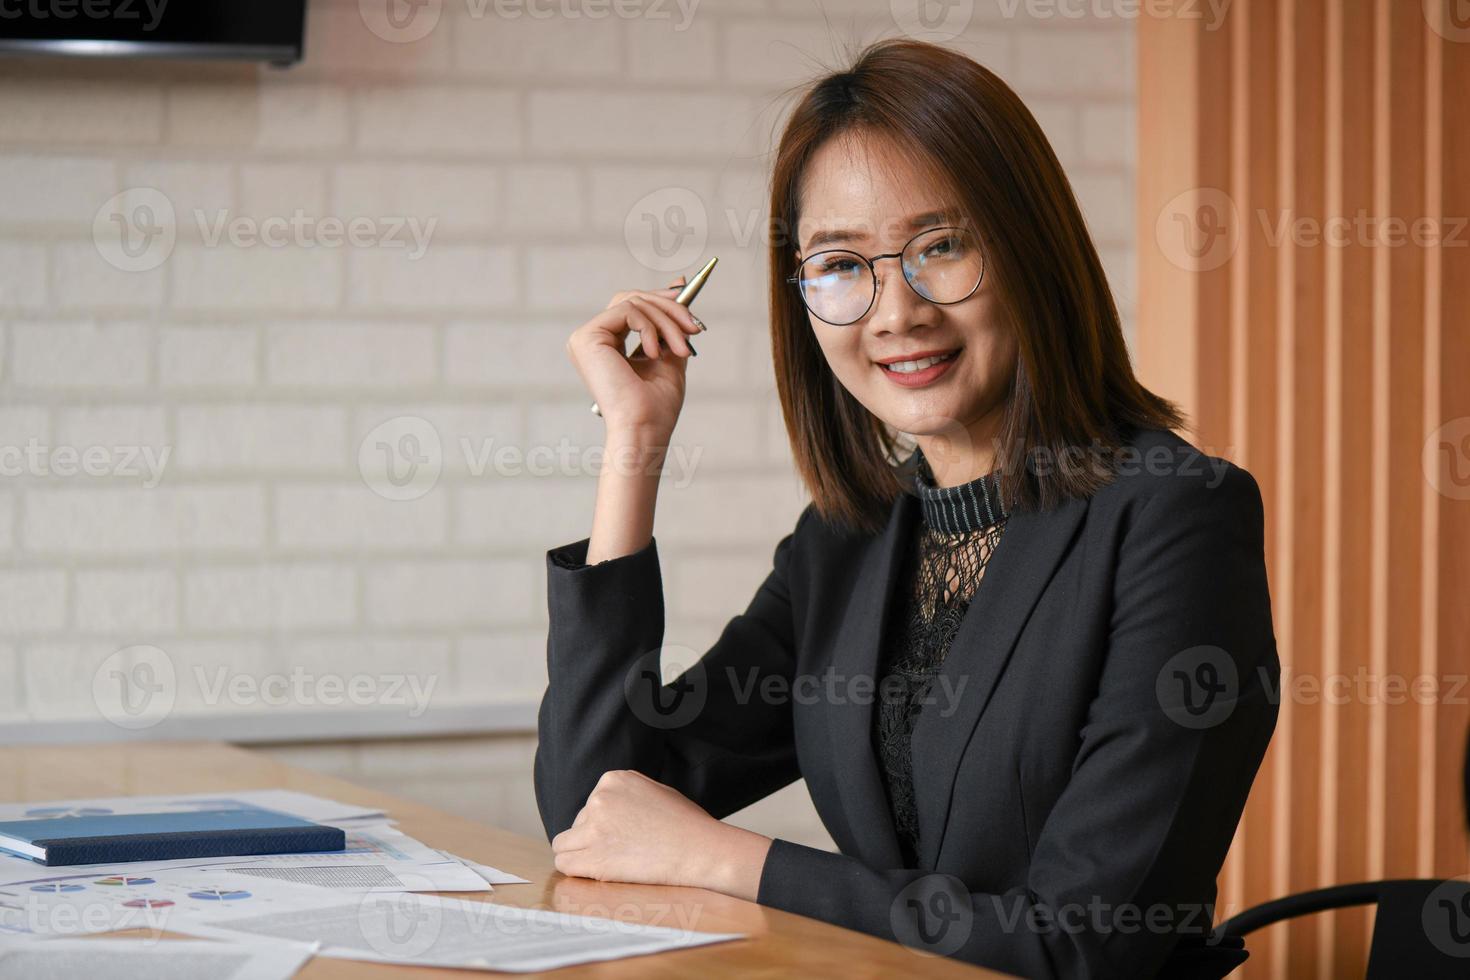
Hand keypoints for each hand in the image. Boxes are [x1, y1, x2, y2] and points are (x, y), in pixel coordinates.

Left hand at [550, 770, 771, 900]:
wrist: (700, 849)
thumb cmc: (685, 823)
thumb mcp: (654, 790)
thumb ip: (626, 794)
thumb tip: (606, 808)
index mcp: (613, 779)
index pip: (591, 803)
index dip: (604, 822)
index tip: (623, 834)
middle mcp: (599, 799)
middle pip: (579, 823)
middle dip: (594, 837)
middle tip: (621, 851)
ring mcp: (594, 828)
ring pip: (564, 844)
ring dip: (579, 853)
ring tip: (605, 863)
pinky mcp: (593, 858)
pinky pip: (564, 863)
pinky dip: (575, 870)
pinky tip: (595, 873)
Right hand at [565, 275, 703, 435]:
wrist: (643, 430)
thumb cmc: (656, 408)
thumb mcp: (670, 358)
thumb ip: (670, 327)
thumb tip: (680, 287)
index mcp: (606, 345)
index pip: (631, 306)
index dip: (659, 295)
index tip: (684, 289)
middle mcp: (592, 339)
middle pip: (633, 298)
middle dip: (670, 308)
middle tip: (694, 327)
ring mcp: (585, 338)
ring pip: (634, 302)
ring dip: (667, 322)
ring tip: (682, 349)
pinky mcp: (587, 337)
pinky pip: (628, 311)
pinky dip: (650, 328)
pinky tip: (655, 353)